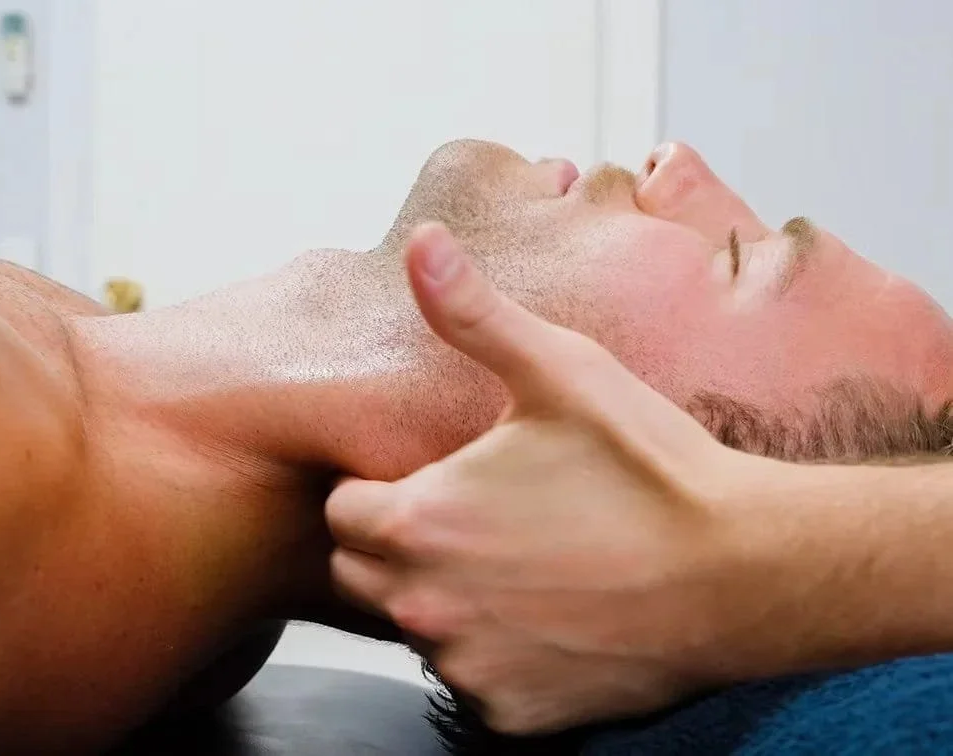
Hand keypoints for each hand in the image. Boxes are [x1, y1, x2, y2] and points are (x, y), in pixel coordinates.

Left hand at [326, 223, 782, 733]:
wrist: (743, 569)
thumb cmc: (649, 470)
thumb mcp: (559, 372)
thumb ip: (474, 313)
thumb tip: (423, 243)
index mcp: (417, 522)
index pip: (342, 512)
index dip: (377, 490)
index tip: (425, 479)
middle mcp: (425, 605)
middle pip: (364, 574)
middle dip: (397, 544)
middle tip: (469, 516)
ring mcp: (469, 667)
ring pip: (418, 628)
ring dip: (448, 599)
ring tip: (520, 562)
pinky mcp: (515, 715)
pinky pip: (476, 682)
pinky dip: (498, 654)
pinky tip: (552, 616)